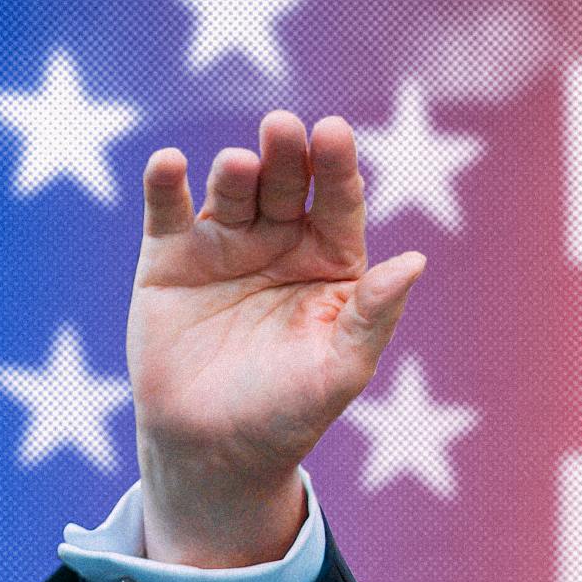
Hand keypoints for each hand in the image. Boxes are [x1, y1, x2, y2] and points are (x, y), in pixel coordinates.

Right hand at [129, 111, 427, 566]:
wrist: (212, 453)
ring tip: (240, 165)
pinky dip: (165, 185)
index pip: (338, 202)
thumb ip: (374, 316)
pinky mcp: (170, 258)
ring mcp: (224, 245)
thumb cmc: (287, 416)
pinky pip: (168, 210)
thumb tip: (416, 261)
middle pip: (286, 184)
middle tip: (283, 128)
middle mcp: (279, 243)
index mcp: (330, 262)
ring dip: (235, 170)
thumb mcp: (339, 371)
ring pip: (233, 190)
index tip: (334, 133)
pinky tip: (169, 165)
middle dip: (286, 155)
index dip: (337, 167)